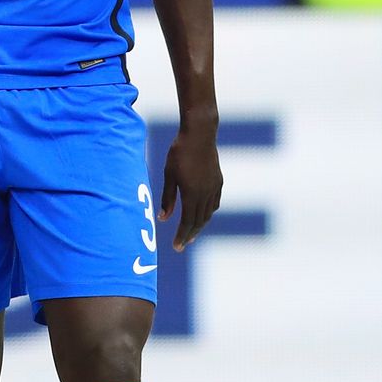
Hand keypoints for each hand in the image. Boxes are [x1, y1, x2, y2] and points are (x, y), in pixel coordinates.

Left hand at [159, 124, 222, 250]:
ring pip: (207, 214)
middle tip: (182, 245)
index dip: (181, 236)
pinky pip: (214, 203)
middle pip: (199, 221)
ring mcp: (214, 188)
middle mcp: (206, 194)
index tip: (176, 247)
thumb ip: (167, 198)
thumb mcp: (168, 175)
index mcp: (192, 194)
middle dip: (189, 234)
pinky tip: (202, 215)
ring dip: (199, 225)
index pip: (187, 222)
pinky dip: (207, 213)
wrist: (200, 135)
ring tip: (191, 233)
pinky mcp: (218, 181)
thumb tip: (163, 219)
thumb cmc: (179, 153)